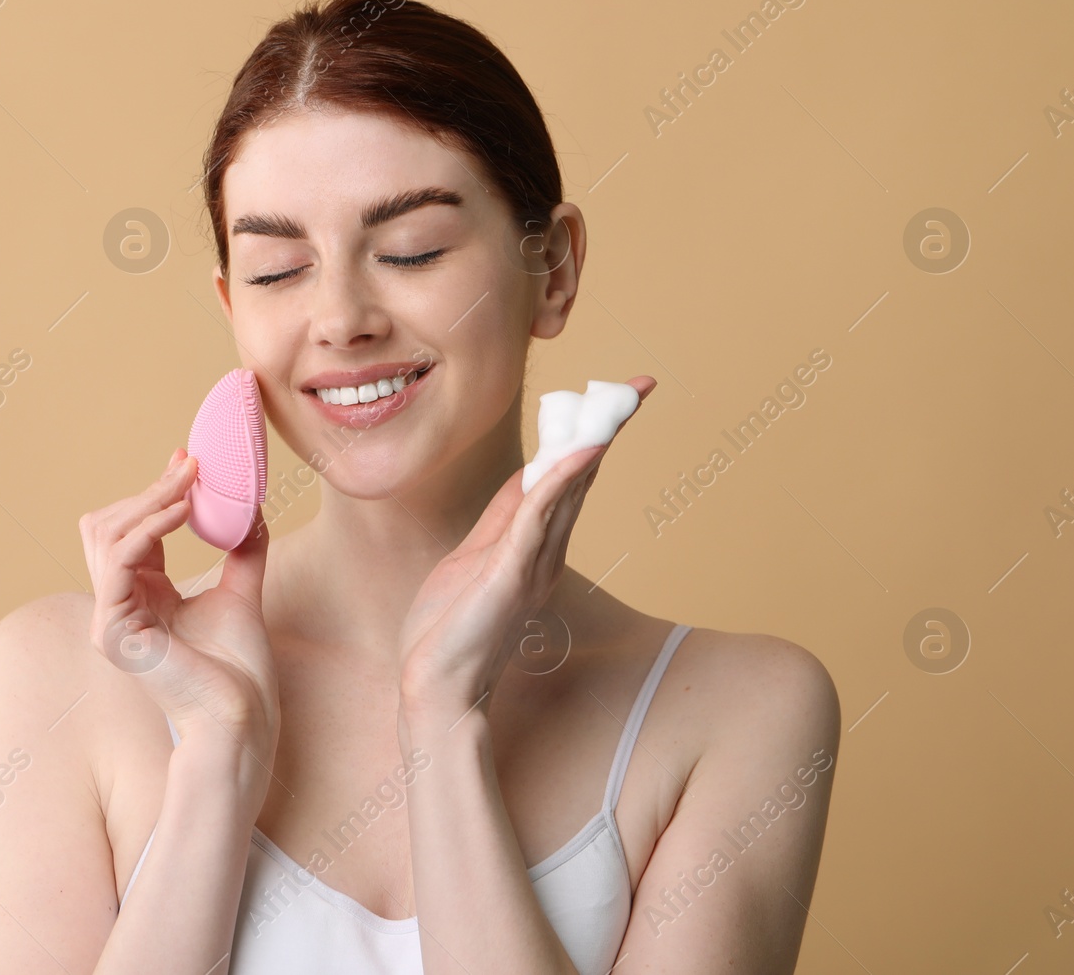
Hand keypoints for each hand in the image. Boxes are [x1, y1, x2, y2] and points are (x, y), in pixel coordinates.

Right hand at [78, 447, 278, 753]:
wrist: (241, 717)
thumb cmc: (239, 671)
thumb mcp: (241, 593)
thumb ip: (241, 551)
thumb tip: (250, 507)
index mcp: (142, 596)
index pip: (132, 530)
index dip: (155, 492)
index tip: (188, 461)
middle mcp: (118, 604)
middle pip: (108, 525)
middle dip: (149, 490)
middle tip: (191, 466)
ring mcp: (108, 619)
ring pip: (105, 535)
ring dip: (148, 501)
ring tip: (189, 485)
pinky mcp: (113, 630)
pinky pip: (117, 562)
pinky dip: (146, 528)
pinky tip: (180, 512)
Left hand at [396, 377, 656, 717]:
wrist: (435, 689)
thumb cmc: (449, 632)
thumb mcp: (475, 559)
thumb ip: (504, 520)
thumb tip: (527, 476)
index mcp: (536, 547)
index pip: (566, 478)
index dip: (589, 433)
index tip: (615, 397)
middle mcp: (545, 552)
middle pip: (580, 477)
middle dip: (607, 427)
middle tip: (638, 385)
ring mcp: (532, 564)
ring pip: (568, 489)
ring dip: (592, 442)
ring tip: (618, 401)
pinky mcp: (511, 574)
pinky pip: (539, 518)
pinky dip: (561, 480)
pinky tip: (582, 450)